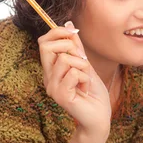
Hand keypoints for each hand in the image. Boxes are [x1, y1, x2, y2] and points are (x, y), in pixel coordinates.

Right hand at [37, 21, 111, 135]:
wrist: (99, 117)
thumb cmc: (93, 93)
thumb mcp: (85, 65)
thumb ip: (76, 47)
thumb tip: (69, 24)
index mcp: (51, 70)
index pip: (43, 42)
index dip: (57, 32)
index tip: (74, 34)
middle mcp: (48, 78)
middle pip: (46, 46)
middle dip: (70, 46)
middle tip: (83, 60)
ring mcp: (53, 88)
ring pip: (65, 59)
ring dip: (83, 66)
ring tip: (86, 80)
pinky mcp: (61, 96)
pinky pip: (73, 73)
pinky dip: (85, 78)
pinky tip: (85, 89)